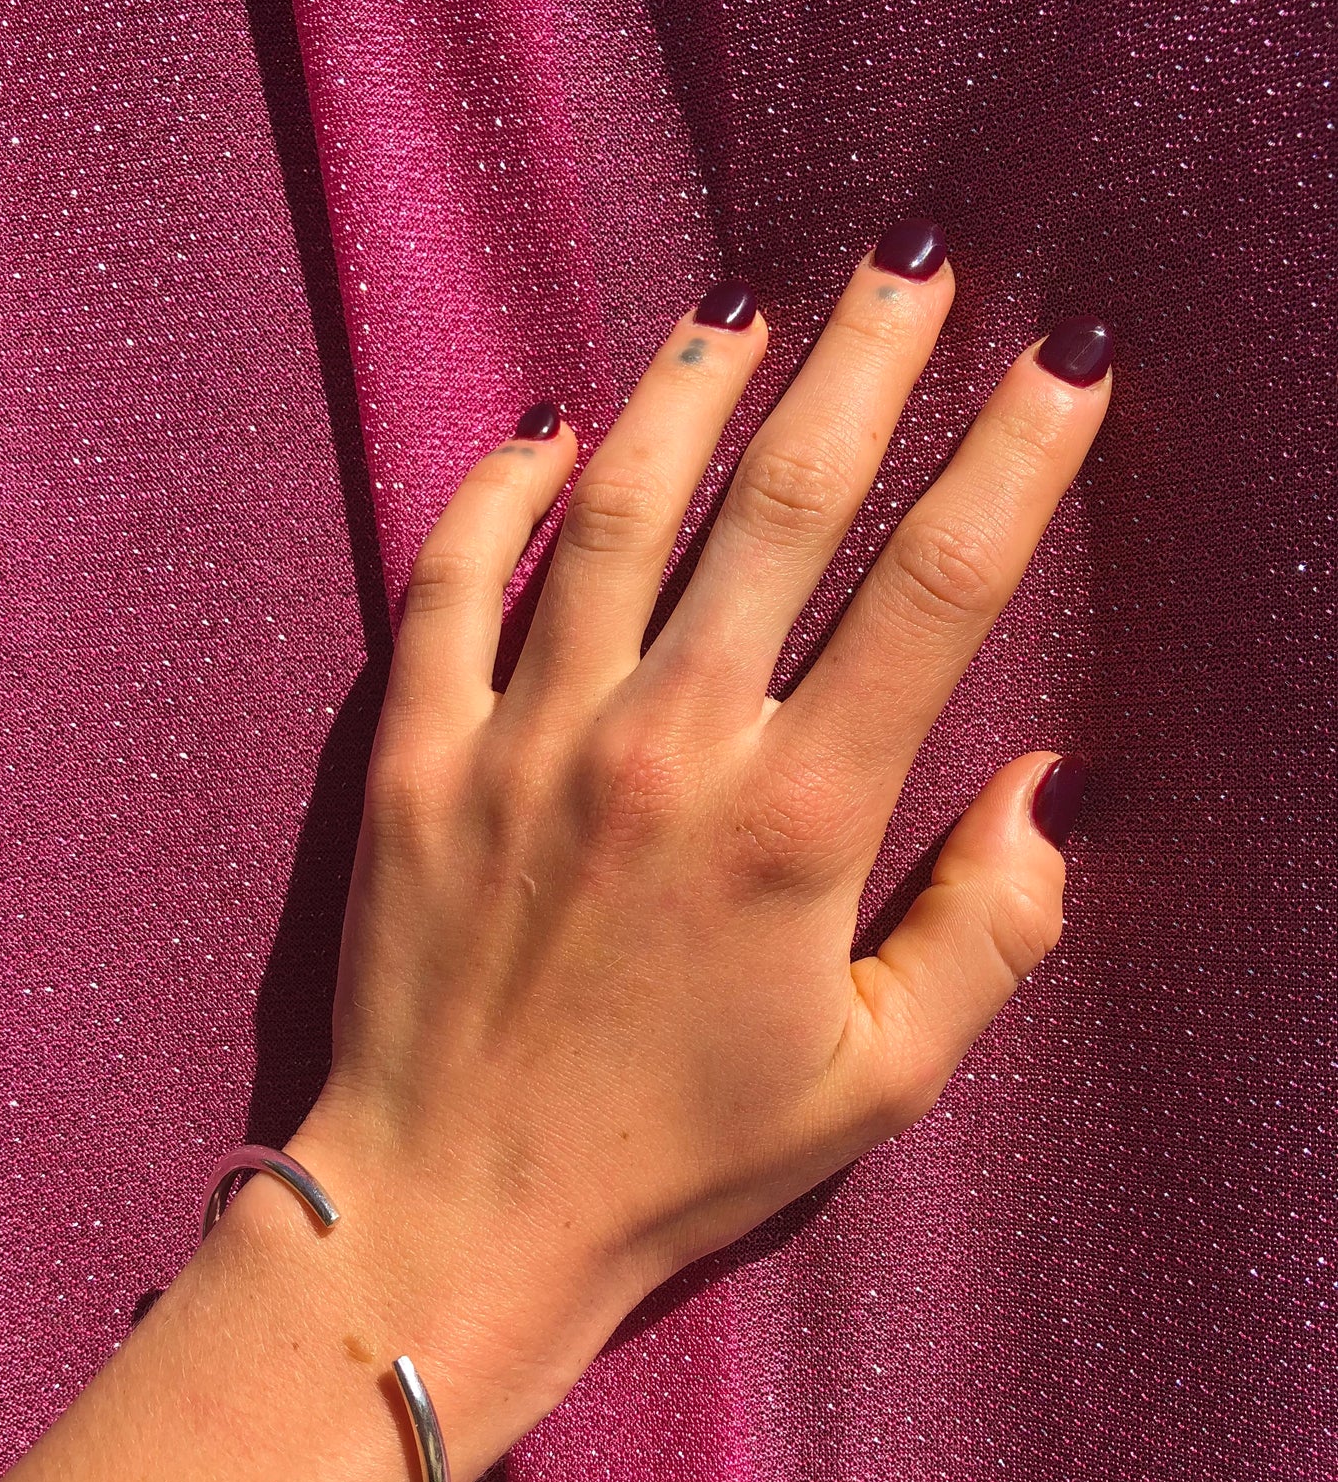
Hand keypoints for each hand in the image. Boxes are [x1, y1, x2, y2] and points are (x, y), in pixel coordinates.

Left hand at [291, 223, 1109, 1479]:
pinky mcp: (419, 758)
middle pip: (786, 505)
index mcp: (798, 825)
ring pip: (618, 511)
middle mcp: (666, 750)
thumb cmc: (679, 1160)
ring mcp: (528, 740)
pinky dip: (495, 495)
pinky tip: (544, 431)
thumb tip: (1046, 791)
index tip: (1062, 364)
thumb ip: (986, 934)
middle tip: (905, 267)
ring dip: (687, 396)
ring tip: (740, 316)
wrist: (457, 1213)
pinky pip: (451, 584)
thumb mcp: (878, 1081)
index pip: (935, 592)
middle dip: (863, 367)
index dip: (1016, 460)